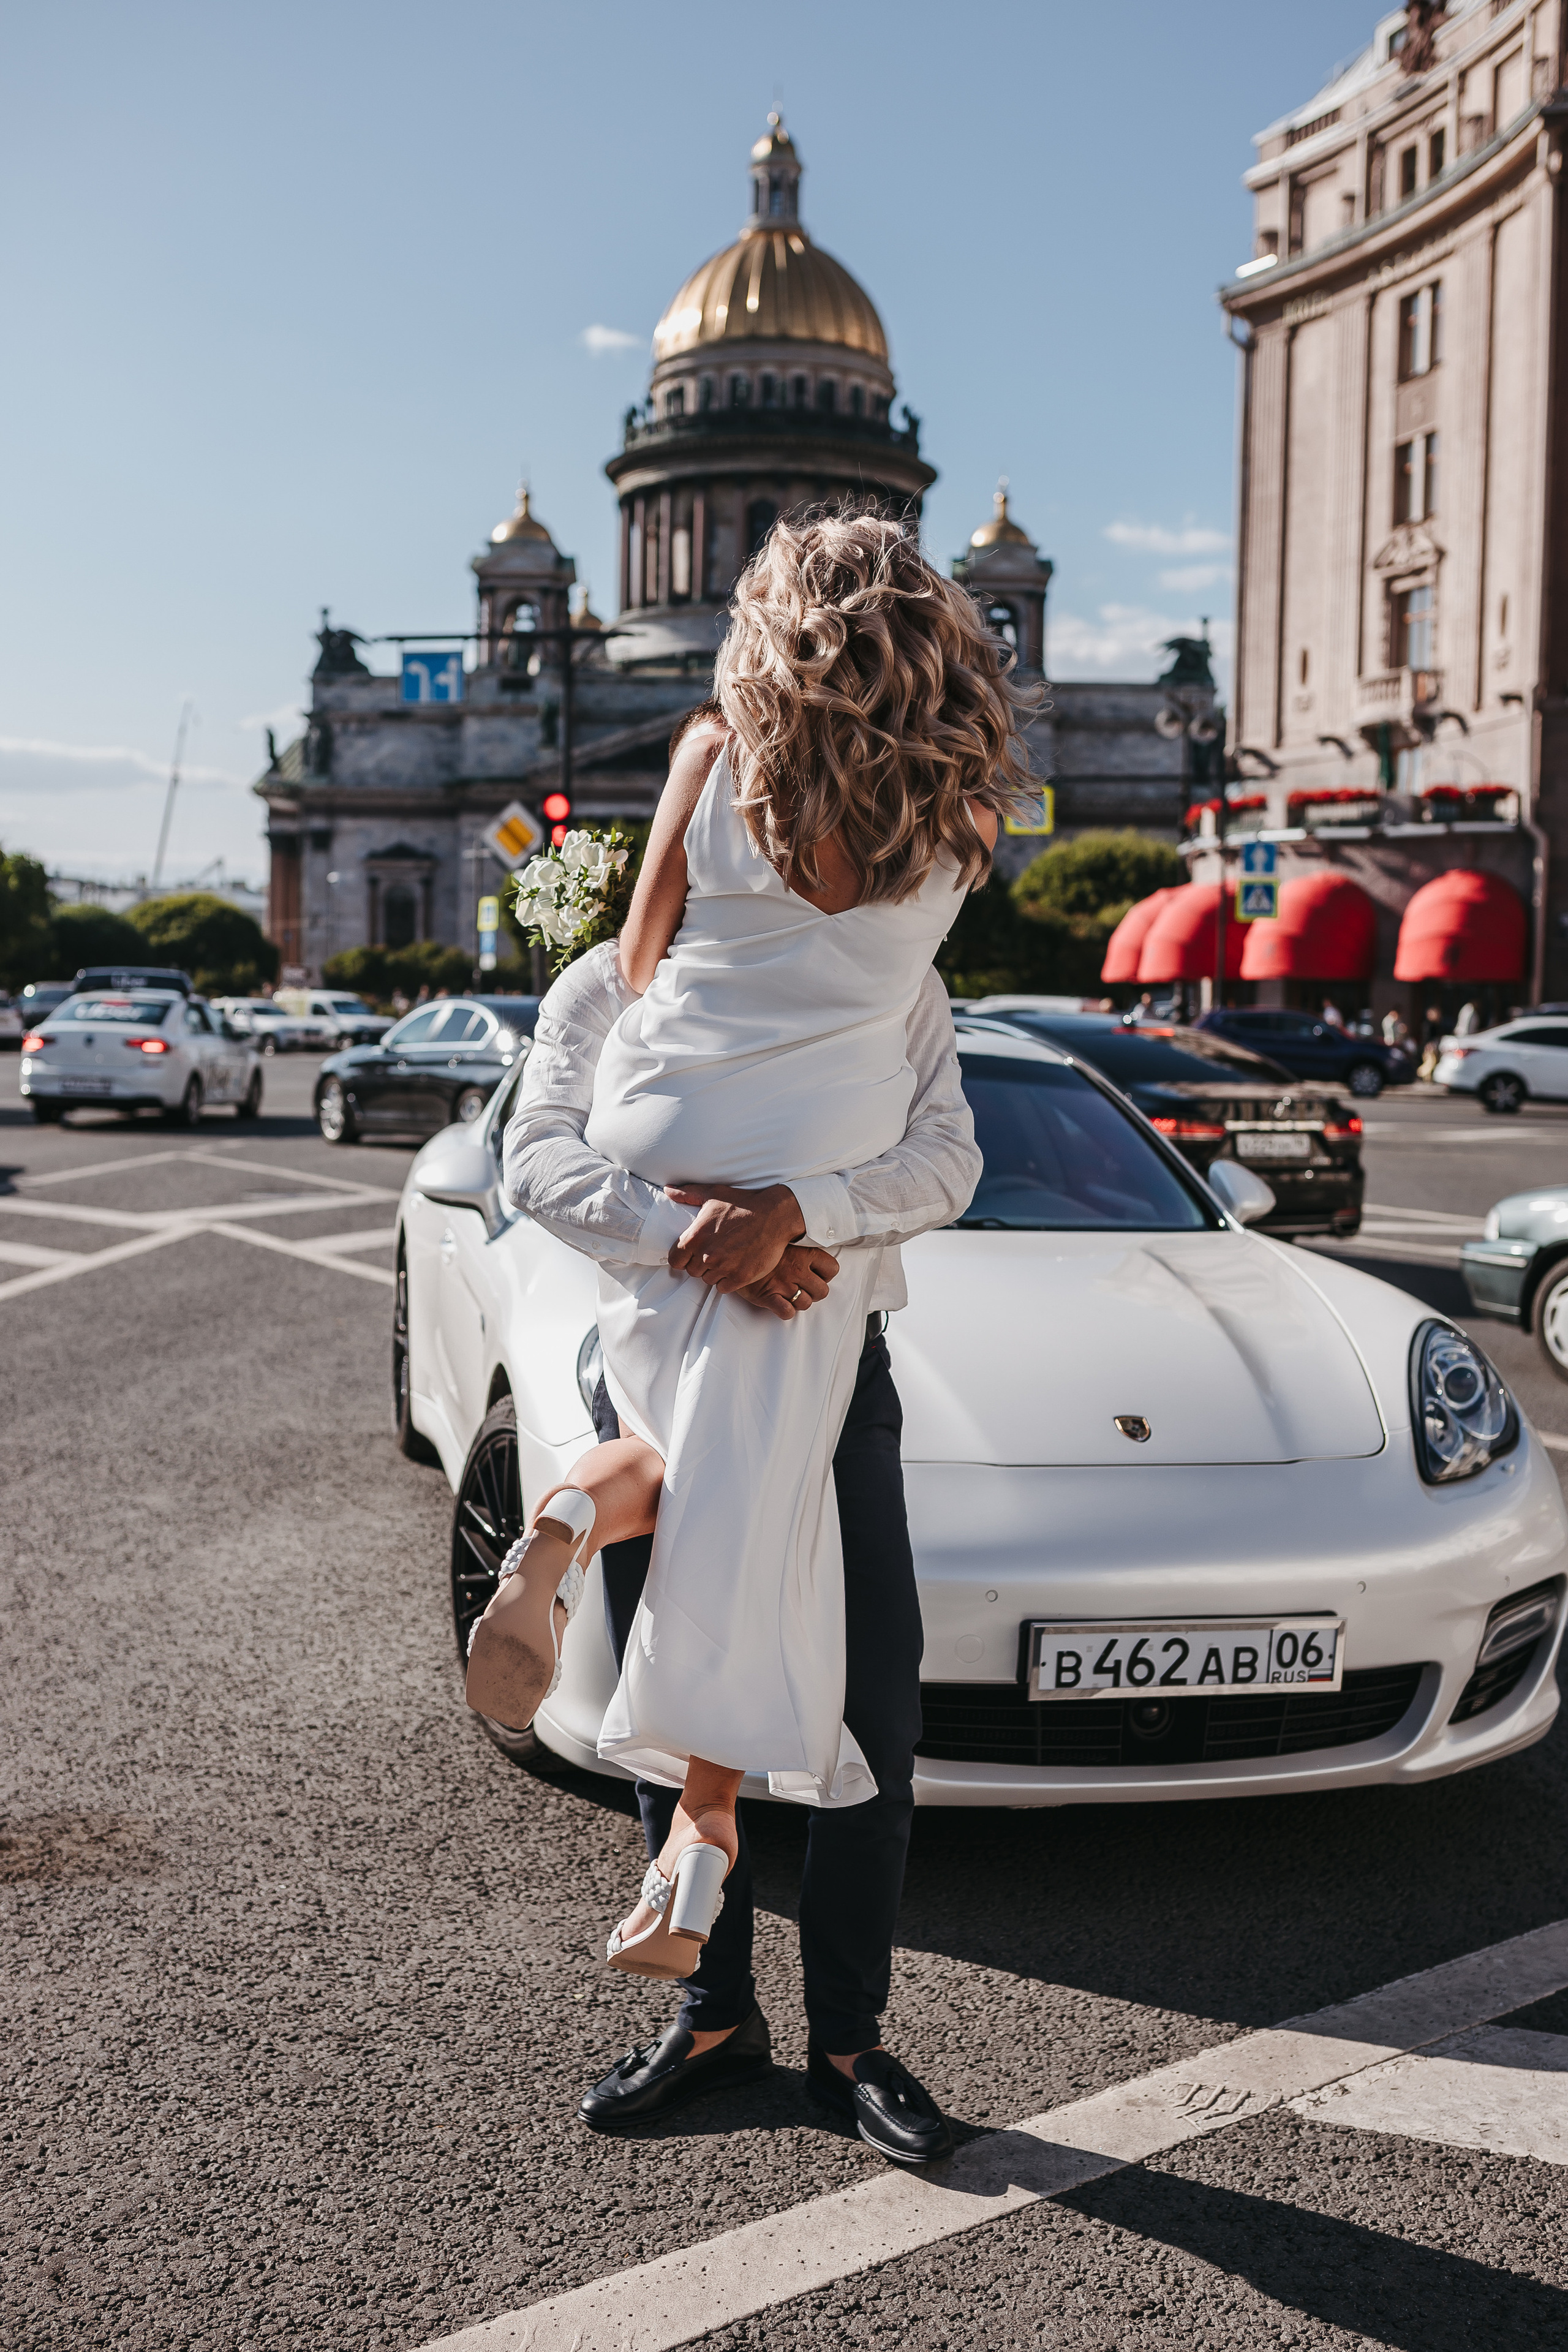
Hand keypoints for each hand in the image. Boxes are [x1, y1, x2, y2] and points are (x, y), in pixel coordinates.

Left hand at [666, 1182, 806, 1291]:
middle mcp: (707, 1255)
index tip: (693, 1253)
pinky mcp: (740, 1277)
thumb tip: (668, 1190)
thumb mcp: (713, 1194)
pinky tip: (736, 1265)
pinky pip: (724, 1287)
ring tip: (727, 1257)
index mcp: (695, 1237)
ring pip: (709, 1280)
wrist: (775, 1215)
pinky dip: (728, 1280)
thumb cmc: (743, 1203)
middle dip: (701, 1264)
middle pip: (693, 1272)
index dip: (683, 1258)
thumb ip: (688, 1194)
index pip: (675, 1261)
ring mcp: (724, 1267)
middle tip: (716, 1252)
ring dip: (715, 1272)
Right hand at [741, 1242, 839, 1320]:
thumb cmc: (759, 1245)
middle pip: (822, 1291)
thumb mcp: (784, 1239)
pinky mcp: (768, 1296)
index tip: (815, 1275)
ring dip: (799, 1302)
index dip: (825, 1275)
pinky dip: (785, 1311)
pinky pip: (787, 1312)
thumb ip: (801, 1245)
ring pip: (806, 1303)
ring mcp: (783, 1283)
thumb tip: (817, 1245)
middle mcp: (796, 1268)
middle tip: (802, 1288)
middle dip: (814, 1293)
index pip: (832, 1268)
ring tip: (788, 1294)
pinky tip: (779, 1302)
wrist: (732, 1251)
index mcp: (804, 1253)